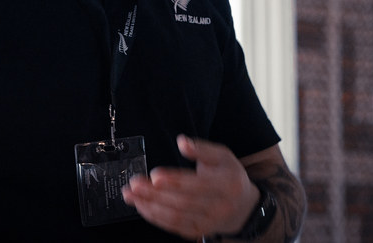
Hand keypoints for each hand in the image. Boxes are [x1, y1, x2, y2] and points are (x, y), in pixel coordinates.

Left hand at [122, 134, 259, 239]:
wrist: (242, 206)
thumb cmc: (228, 176)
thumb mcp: (222, 155)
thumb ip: (201, 148)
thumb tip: (181, 142)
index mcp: (227, 184)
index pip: (198, 184)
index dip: (175, 180)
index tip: (155, 174)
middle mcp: (219, 207)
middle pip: (183, 202)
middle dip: (155, 194)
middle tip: (135, 183)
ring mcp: (208, 223)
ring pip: (176, 217)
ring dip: (150, 206)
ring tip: (130, 194)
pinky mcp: (197, 231)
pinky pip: (173, 226)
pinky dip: (154, 216)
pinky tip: (141, 205)